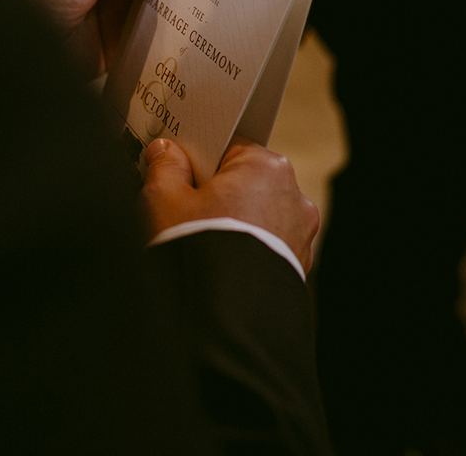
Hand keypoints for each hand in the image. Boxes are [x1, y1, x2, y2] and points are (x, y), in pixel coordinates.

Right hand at [140, 137, 320, 274]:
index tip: (180, 175)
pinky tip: (221, 266)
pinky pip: (267, 247)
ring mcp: (300, 233)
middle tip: (185, 212)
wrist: (224, 316)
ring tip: (202, 244)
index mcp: (267, 166)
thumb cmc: (199, 248)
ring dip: (235, 225)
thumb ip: (164, 167)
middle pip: (245, 182)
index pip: (228, 148)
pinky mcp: (298, 266)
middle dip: (218, 195)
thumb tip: (165, 152)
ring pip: (258, 216)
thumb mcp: (164, 200)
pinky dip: (248, 252)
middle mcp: (294, 194)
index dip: (199, 161)